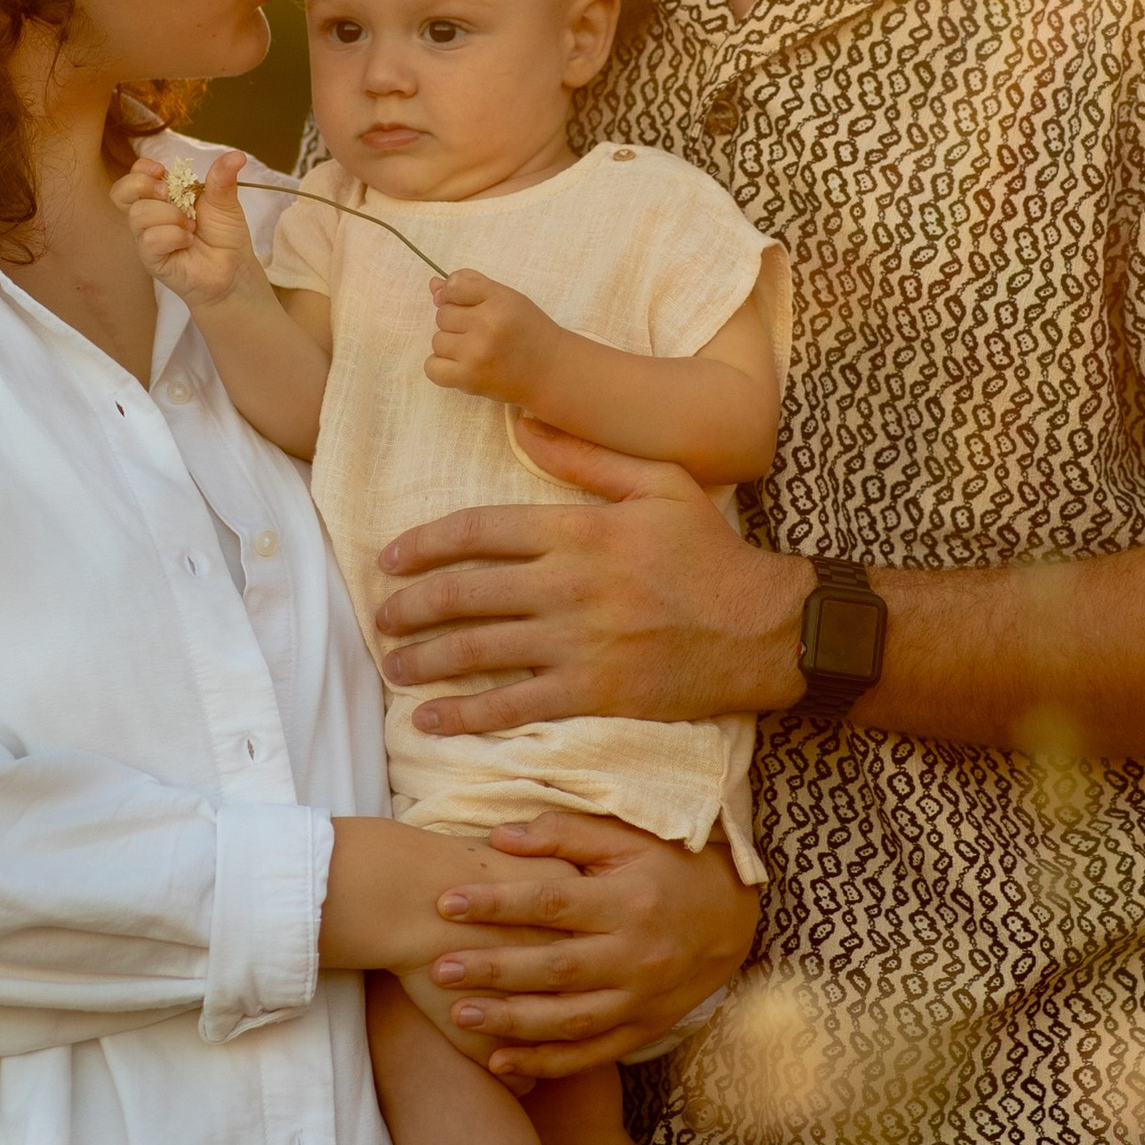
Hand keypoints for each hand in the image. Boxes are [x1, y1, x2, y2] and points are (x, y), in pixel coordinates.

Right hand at [111, 149, 262, 311]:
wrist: (234, 270)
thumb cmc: (224, 236)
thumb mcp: (225, 202)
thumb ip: (222, 179)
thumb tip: (236, 156)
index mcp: (162, 197)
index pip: (134, 176)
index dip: (141, 169)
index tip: (161, 171)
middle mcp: (150, 215)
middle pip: (121, 192)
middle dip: (143, 185)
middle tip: (169, 193)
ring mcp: (148, 238)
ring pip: (138, 215)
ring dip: (169, 215)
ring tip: (191, 225)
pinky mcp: (152, 260)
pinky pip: (149, 240)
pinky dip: (172, 236)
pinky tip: (187, 240)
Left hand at [376, 423, 813, 732]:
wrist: (763, 629)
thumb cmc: (711, 553)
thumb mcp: (659, 484)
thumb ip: (588, 455)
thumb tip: (523, 424)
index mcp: (578, 530)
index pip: (479, 532)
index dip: (425, 545)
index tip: (390, 558)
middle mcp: (568, 584)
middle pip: (465, 592)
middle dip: (412, 606)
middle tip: (381, 617)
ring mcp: (577, 641)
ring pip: (479, 649)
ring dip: (425, 659)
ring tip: (394, 666)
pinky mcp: (592, 692)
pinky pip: (514, 705)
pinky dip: (466, 714)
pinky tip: (431, 719)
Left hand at [423, 268, 563, 411]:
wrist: (551, 371)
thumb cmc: (528, 331)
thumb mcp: (508, 298)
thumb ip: (471, 286)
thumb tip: (433, 286)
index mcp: (499, 300)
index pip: (455, 286)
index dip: (455, 295)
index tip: (468, 306)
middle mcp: (487, 325)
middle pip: (442, 315)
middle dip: (457, 323)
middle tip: (481, 332)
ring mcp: (476, 354)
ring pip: (437, 341)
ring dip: (451, 346)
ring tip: (476, 350)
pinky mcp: (469, 379)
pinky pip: (432, 367)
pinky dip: (441, 367)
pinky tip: (461, 365)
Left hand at [431, 812, 760, 1081]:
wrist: (733, 919)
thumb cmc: (669, 868)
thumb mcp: (628, 839)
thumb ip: (564, 835)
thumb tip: (498, 837)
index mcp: (630, 901)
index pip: (552, 903)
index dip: (498, 904)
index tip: (446, 902)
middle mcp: (636, 955)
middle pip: (555, 967)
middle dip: (494, 969)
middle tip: (441, 968)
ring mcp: (642, 999)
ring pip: (569, 1019)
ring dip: (512, 1022)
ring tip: (460, 1016)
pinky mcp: (644, 1029)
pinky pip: (591, 1054)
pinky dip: (546, 1063)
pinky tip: (500, 1062)